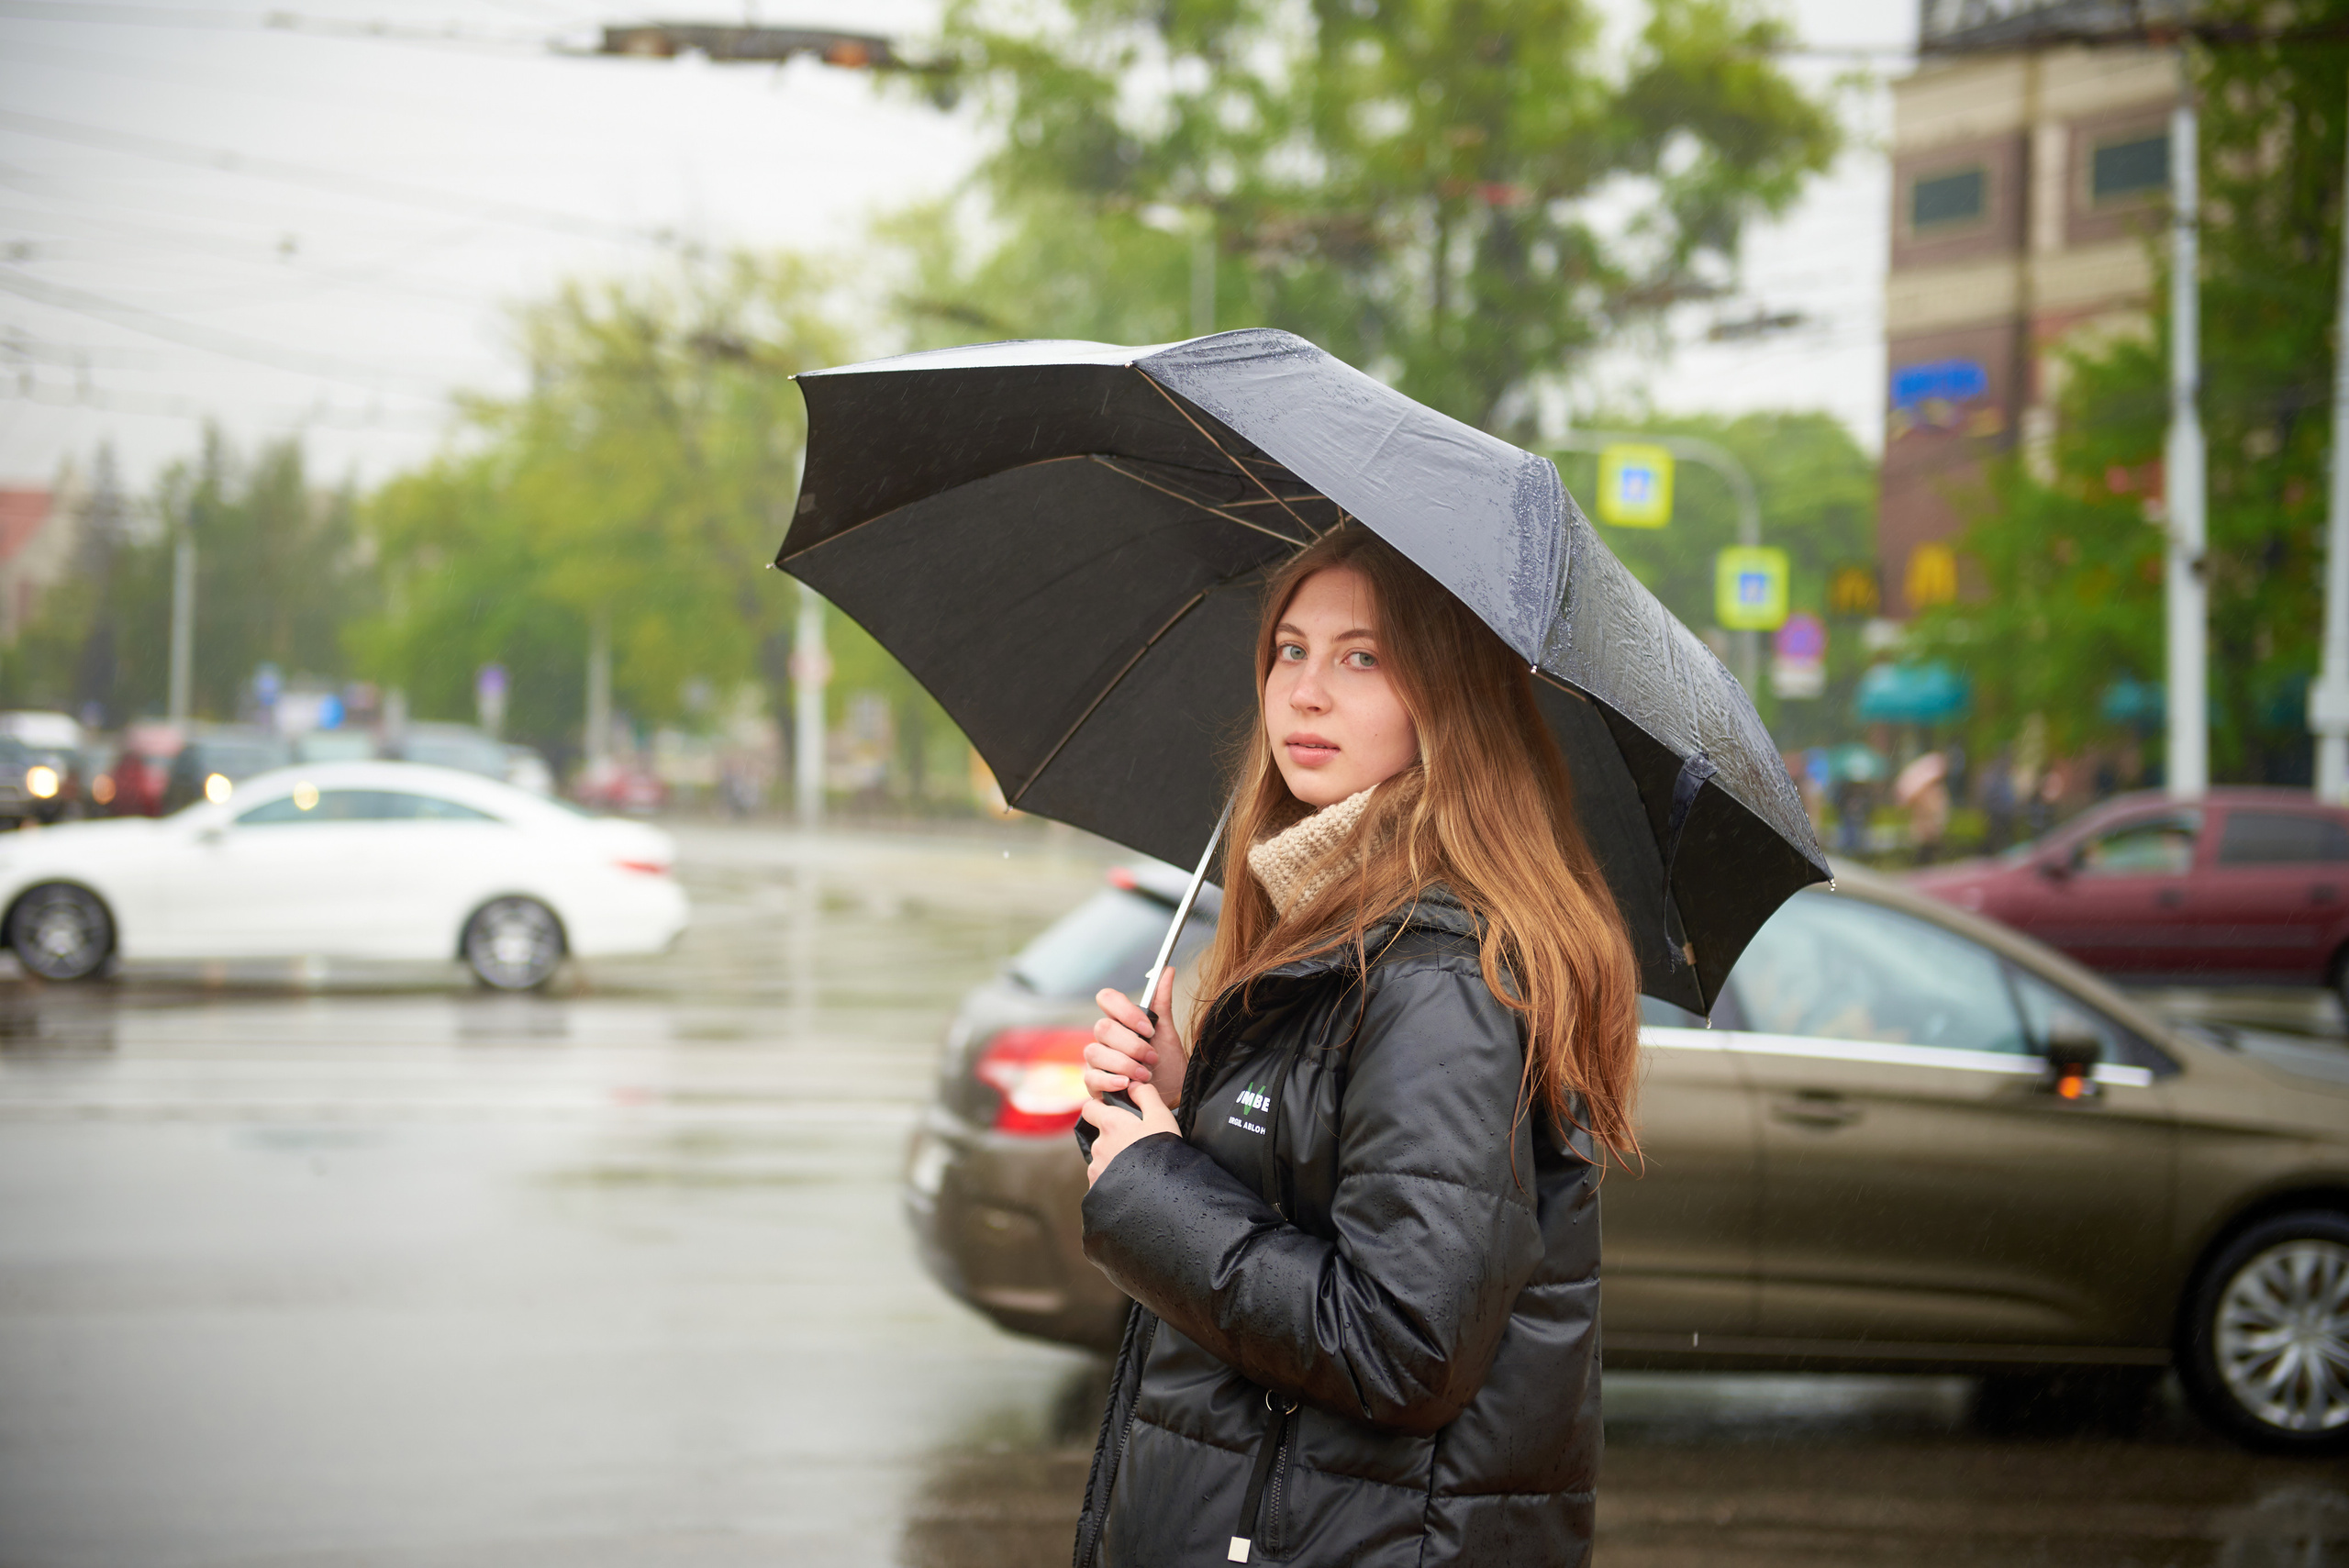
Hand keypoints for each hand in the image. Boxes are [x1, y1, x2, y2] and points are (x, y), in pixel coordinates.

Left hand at [1079, 1079, 1178, 1185]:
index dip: (1101, 1108)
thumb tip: (1132, 1085)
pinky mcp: (1097, 1188)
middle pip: (1101, 1136)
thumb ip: (1146, 1096)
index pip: (1090, 1108)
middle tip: (1138, 1146)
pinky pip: (1103, 1179)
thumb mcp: (1161, 1117)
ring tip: (1139, 1168)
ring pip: (1103, 1158)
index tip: (1118, 1115)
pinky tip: (1132, 1183)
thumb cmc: (1163, 1151)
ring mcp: (1096, 1169)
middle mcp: (1098, 1145)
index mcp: (1110, 1124)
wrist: (1162, 1193)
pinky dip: (1114, 1179)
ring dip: (1115, 1160)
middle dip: (1115, 1138)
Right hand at [1083, 968, 1187, 1107]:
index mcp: (1120, 1021)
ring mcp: (1096, 1061)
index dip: (1125, 1010)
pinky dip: (1111, 1080)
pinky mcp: (1093, 1084)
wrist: (1170, 1099)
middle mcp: (1104, 1039)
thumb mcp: (1168, 1034)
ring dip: (1124, 1064)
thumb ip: (1162, 1003)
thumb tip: (1168, 970)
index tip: (1148, 1028)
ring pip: (1095, 1052)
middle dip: (1131, 1044)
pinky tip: (1127, 1084)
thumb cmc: (1167, 1066)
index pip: (1106, 998)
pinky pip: (1091, 1077)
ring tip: (1145, 1075)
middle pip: (1102, 1028)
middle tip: (1152, 1057)